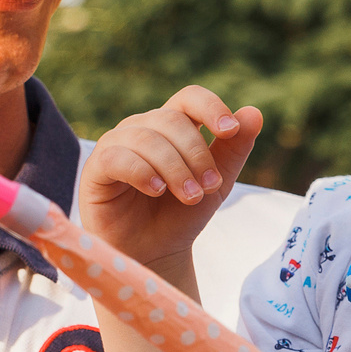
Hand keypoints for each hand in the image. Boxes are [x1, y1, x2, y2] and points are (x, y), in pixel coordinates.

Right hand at [76, 86, 261, 268]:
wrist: (152, 253)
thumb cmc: (180, 214)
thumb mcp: (216, 183)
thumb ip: (235, 148)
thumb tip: (254, 112)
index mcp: (171, 125)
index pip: (189, 98)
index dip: (211, 107)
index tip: (230, 130)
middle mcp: (142, 128)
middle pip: (172, 120)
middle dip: (197, 154)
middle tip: (210, 187)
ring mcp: (116, 145)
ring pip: (147, 138)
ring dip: (175, 168)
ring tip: (191, 197)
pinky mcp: (96, 169)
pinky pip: (117, 158)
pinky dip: (142, 172)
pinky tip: (157, 190)